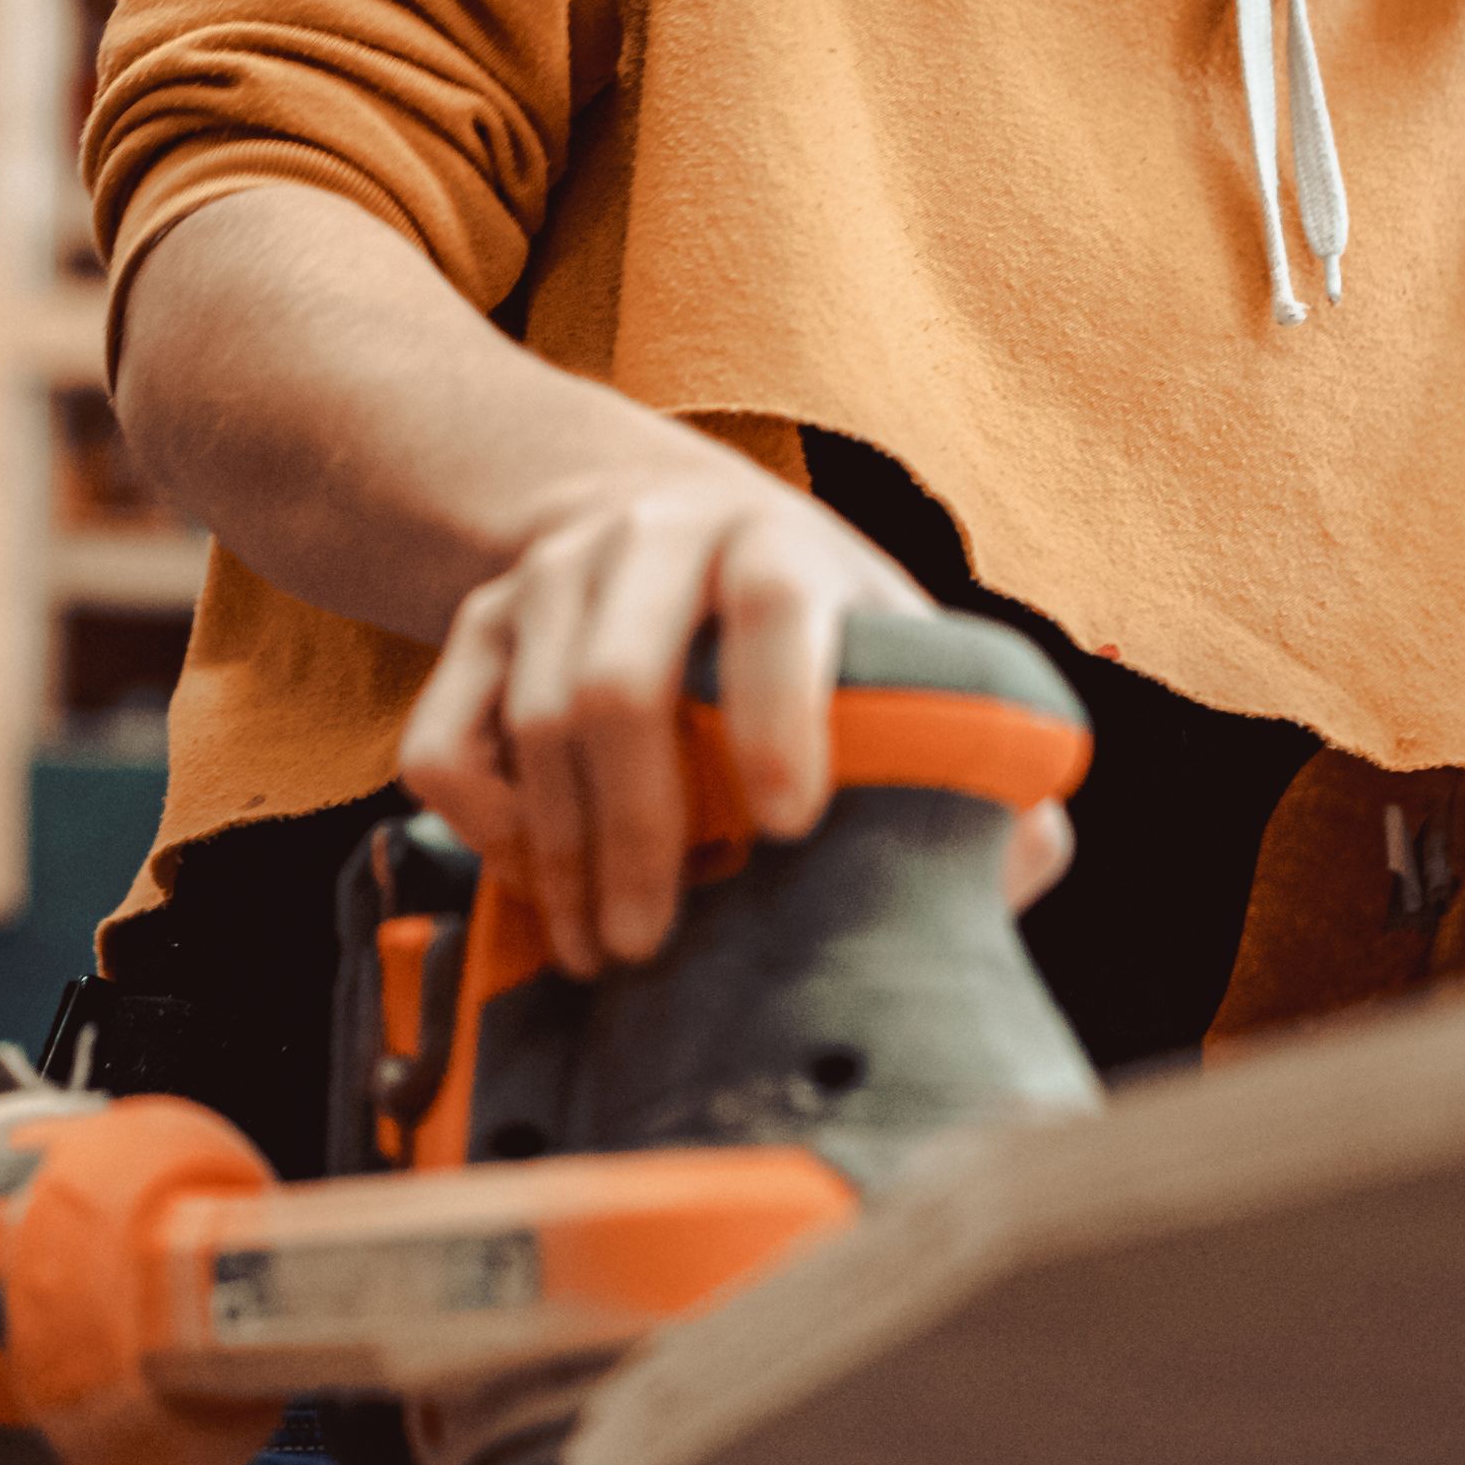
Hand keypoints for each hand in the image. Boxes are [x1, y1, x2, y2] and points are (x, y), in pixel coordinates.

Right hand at [393, 450, 1075, 970]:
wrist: (655, 515)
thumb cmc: (805, 623)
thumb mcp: (892, 649)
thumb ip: (972, 750)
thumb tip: (1021, 853)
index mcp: (775, 542)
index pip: (774, 608)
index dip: (780, 713)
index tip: (790, 825)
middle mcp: (652, 540)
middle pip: (616, 688)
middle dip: (639, 835)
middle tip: (655, 946)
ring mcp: (551, 579)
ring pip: (531, 725)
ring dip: (564, 858)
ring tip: (606, 949)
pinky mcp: (477, 624)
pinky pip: (444, 739)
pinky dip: (481, 825)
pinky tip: (532, 882)